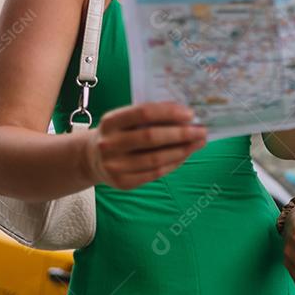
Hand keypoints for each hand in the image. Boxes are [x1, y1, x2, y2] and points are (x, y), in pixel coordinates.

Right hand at [84, 102, 205, 189]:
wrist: (92, 158)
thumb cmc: (119, 133)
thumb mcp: (126, 119)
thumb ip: (151, 115)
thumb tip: (186, 115)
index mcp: (111, 121)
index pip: (144, 112)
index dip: (169, 112)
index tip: (190, 113)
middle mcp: (109, 144)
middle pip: (151, 137)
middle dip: (181, 133)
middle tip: (201, 130)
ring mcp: (114, 166)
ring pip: (155, 159)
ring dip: (182, 150)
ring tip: (198, 143)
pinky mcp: (122, 183)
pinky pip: (154, 173)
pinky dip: (174, 163)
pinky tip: (185, 155)